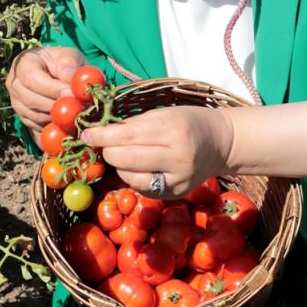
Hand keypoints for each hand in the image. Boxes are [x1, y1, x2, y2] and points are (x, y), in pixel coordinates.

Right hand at [5, 46, 85, 134]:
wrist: (56, 73)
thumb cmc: (63, 62)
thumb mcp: (69, 55)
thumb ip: (69, 63)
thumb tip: (71, 80)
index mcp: (23, 63)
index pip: (31, 78)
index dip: (51, 88)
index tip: (71, 93)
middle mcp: (14, 83)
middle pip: (30, 99)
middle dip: (55, 105)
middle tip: (76, 106)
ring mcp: (16, 102)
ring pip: (34, 116)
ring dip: (56, 116)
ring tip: (74, 112)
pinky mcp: (23, 117)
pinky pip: (37, 126)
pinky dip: (52, 125)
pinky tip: (66, 118)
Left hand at [80, 106, 233, 197]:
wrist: (221, 144)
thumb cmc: (188, 122)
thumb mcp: (164, 114)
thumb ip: (135, 124)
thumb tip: (102, 132)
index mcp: (173, 131)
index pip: (128, 136)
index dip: (102, 136)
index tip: (85, 134)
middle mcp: (178, 157)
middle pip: (128, 159)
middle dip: (108, 152)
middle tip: (101, 145)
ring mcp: (178, 179)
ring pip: (133, 178)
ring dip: (118, 166)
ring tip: (120, 155)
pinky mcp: (176, 193)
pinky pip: (144, 189)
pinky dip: (132, 177)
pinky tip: (136, 168)